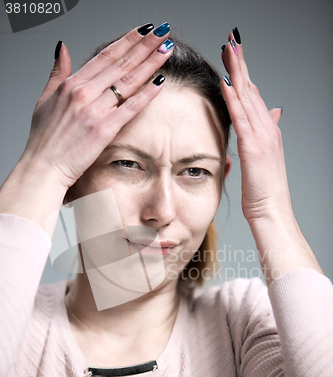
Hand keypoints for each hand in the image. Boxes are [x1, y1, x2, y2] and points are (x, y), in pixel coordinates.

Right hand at [19, 23, 172, 189]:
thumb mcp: (44, 99)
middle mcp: (84, 92)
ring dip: (150, 63)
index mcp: (71, 84)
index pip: (105, 55)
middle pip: (121, 63)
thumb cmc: (44, 138)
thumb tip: (63, 48)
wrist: (43, 166)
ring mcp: (94, 110)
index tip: (143, 31)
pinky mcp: (104, 129)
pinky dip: (146, 93)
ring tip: (167, 49)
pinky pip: (130, 107)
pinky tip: (160, 81)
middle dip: (145, 45)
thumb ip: (57, 72)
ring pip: (128, 81)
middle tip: (163, 33)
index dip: (127, 41)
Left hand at [220, 31, 292, 225]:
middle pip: (251, 90)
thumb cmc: (263, 192)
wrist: (271, 211)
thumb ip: (264, 134)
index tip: (235, 56)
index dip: (244, 75)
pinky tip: (226, 82)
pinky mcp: (254, 147)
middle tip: (232, 41)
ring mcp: (262, 136)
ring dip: (238, 72)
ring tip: (229, 50)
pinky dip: (233, 98)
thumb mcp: (263, 160)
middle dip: (241, 65)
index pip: (254, 97)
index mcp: (266, 132)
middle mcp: (267, 129)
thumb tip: (273, 113)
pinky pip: (241, 117)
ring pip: (248, 97)